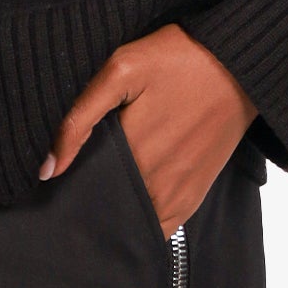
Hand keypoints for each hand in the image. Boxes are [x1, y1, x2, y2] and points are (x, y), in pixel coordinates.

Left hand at [38, 23, 256, 237]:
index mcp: (131, 153)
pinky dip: (140, 223)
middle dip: (85, 201)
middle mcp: (155, 184)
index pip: (82, 189)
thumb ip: (81, 118)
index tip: (52, 181)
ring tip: (99, 190)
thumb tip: (49, 169)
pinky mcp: (193, 198)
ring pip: (130, 223)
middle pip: (105, 208)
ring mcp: (177, 196)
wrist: (238, 64)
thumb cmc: (178, 59)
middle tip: (72, 183)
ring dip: (112, 214)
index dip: (64, 187)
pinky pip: (158, 228)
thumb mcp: (121, 69)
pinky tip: (127, 203)